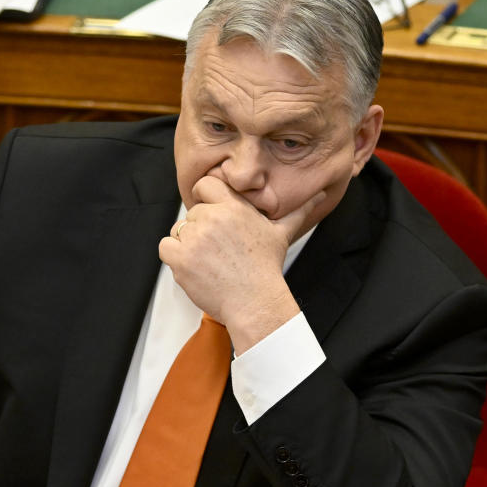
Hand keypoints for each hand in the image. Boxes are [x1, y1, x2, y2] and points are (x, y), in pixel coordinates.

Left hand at [159, 176, 324, 351]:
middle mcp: (213, 218)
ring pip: (178, 230)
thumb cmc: (266, 269)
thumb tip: (321, 195)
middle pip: (192, 213)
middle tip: (217, 250)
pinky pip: (166, 247)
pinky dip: (174, 257)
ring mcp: (195, 238)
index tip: (210, 214)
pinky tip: (194, 267)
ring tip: (208, 261)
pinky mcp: (181, 258)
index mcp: (234, 207)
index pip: (205, 185)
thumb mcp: (281, 233)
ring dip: (187, 244)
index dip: (204, 198)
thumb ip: (297, 211)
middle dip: (200, 229)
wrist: (255, 302)